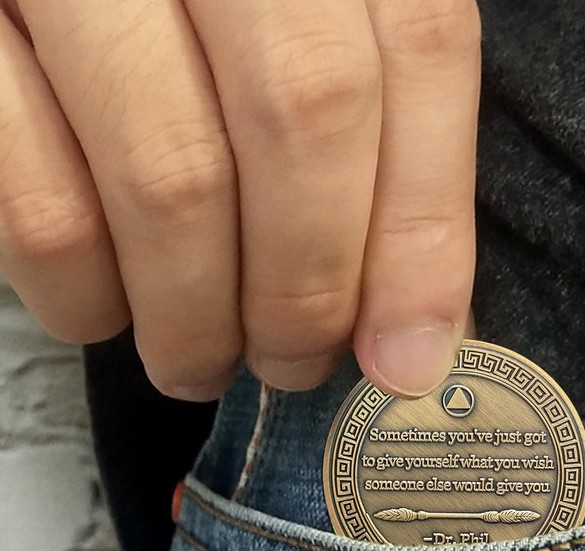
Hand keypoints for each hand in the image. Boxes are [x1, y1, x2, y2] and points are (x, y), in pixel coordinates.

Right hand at [0, 0, 479, 399]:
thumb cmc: (207, 30)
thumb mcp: (303, 49)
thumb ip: (369, 155)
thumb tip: (413, 340)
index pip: (418, 48)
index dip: (422, 225)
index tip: (411, 352)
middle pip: (304, 114)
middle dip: (310, 288)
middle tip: (295, 363)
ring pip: (173, 177)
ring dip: (199, 318)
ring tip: (201, 360)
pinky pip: (41, 205)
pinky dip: (85, 293)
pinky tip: (107, 310)